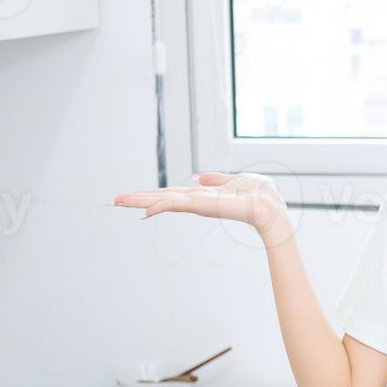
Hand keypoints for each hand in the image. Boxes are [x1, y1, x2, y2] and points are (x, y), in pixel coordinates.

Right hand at [113, 171, 289, 237]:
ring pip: (162, 201)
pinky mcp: (202, 205)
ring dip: (140, 201)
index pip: (171, 194)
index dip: (152, 195)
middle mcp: (196, 201)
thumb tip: (200, 177)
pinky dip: (159, 206)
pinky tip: (143, 210)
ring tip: (119, 201)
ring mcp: (198, 204)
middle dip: (138, 199)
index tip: (132, 197)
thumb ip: (216, 180)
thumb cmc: (259, 195)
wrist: (271, 207)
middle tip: (115, 200)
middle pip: (161, 198)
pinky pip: (175, 205)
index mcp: (202, 196)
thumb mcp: (235, 180)